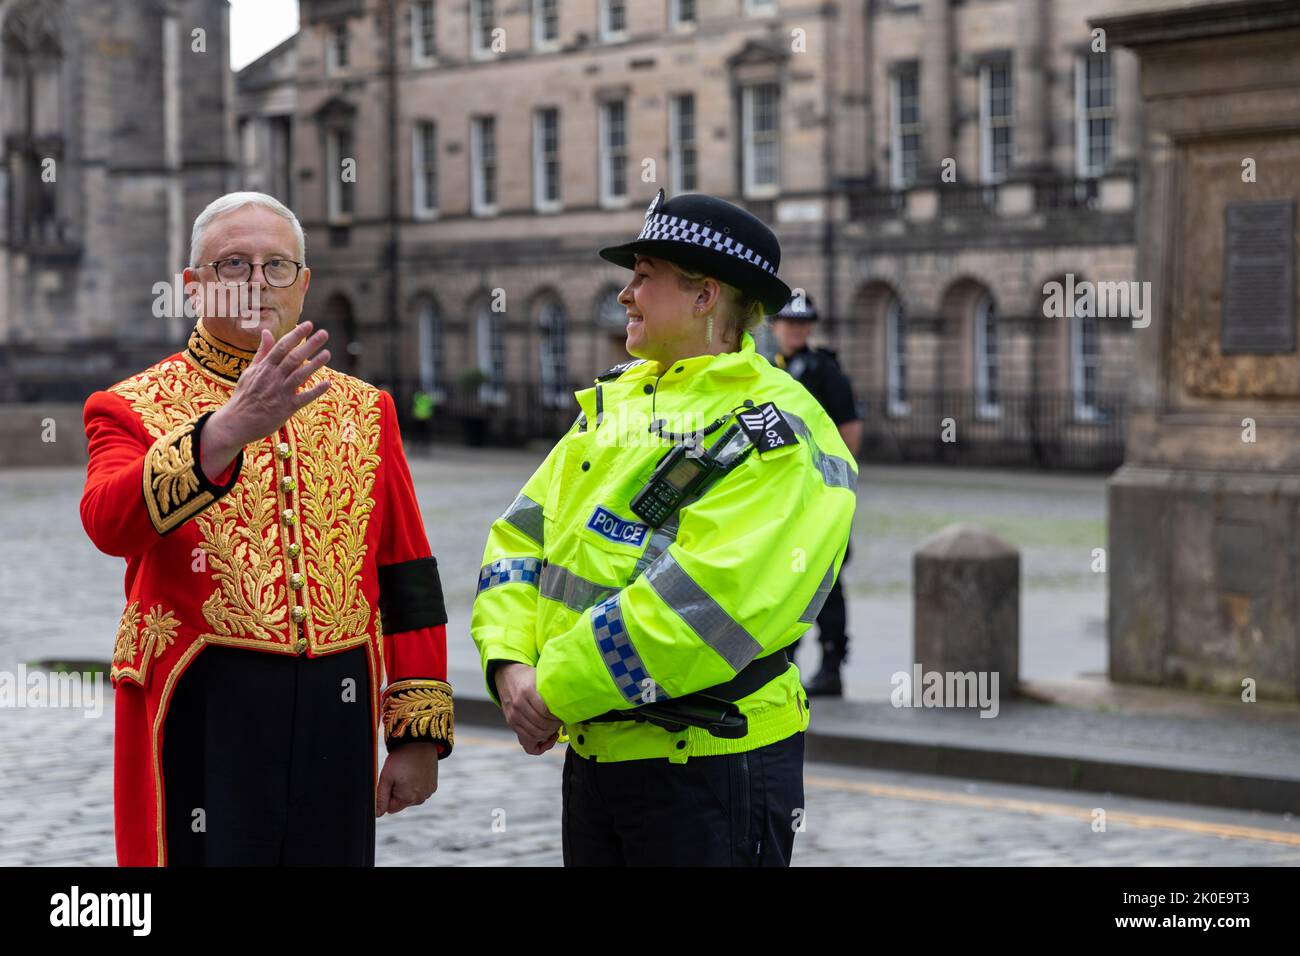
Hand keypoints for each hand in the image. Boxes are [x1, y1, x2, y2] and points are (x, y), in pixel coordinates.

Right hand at [200, 322, 331, 479]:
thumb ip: (262, 352)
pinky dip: (315, 391)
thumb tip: (267, 332)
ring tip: (328, 353)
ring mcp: (280, 393)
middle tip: (324, 333)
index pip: (282, 347)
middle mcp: (273, 378)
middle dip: (309, 345)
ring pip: (300, 375)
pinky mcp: (286, 408)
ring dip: (315, 364)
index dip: (296, 335)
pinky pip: (303, 398)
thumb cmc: (245, 395)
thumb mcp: (251, 371)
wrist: (236, 422)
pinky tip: (327, 383)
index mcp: (264, 368)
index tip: (308, 324)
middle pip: (294, 358)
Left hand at [375, 742, 439, 816]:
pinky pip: (420, 791)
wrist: (420, 743)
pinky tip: (416, 772)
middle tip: (400, 774)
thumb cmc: (401, 759)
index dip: (387, 795)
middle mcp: (420, 799)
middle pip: (401, 803)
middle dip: (398, 792)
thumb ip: (380, 798)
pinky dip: (417, 784)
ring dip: (408, 789)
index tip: (391, 780)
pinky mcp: (434, 786)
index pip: (390, 808)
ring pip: (411, 797)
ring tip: (409, 772)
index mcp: (407, 798)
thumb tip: (378, 814)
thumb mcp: (386, 777)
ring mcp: (428, 792)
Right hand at [496, 662, 561, 754]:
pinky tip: (546, 734)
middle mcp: (518, 704)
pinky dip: (539, 740)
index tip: (564, 715)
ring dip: (548, 734)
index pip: (546, 712)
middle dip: (554, 726)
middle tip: (561, 722)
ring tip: (555, 728)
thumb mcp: (541, 676)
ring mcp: (513, 715)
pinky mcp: (511, 722)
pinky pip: (526, 738)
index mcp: (527, 691)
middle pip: (541, 725)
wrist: (507, 676)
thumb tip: (571, 699)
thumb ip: (552, 688)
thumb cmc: (528, 677)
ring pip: (535, 733)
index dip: (557, 717)